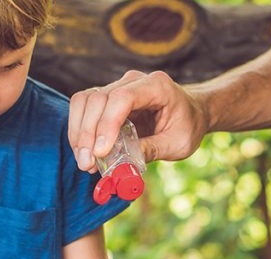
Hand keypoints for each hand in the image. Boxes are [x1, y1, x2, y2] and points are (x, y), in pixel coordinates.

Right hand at [68, 70, 209, 171]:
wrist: (191, 112)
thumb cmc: (188, 126)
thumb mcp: (178, 143)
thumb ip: (152, 149)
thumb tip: (122, 163)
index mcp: (156, 86)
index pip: (122, 98)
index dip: (107, 124)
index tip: (101, 152)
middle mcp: (133, 81)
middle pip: (98, 98)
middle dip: (87, 133)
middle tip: (87, 164)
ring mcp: (118, 86)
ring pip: (85, 101)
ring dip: (79, 133)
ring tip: (85, 161)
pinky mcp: (107, 97)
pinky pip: (84, 108)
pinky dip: (80, 130)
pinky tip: (85, 152)